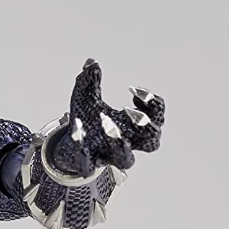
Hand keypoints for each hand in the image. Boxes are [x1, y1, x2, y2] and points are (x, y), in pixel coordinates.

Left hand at [64, 59, 164, 176]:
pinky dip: (83, 148)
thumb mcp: (88, 97)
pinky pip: (89, 164)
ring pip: (126, 159)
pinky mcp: (90, 165)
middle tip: (128, 110)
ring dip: (117, 141)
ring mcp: (110, 156)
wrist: (70, 146)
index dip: (152, 104)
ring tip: (106, 123)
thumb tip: (90, 63)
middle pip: (152, 141)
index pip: (158, 117)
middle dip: (145, 125)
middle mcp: (128, 142)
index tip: (133, 91)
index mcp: (133, 125)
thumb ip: (90, 81)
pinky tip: (77, 132)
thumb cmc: (89, 121)